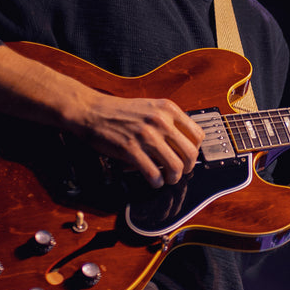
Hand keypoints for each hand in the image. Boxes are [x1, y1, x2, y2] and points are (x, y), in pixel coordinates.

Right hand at [75, 91, 204, 188]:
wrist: (92, 110)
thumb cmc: (120, 111)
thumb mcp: (151, 107)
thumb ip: (168, 121)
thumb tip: (183, 143)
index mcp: (168, 109)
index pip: (197, 135)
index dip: (195, 150)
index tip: (187, 156)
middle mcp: (161, 121)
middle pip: (190, 153)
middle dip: (187, 168)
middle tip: (179, 172)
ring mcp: (146, 136)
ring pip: (175, 166)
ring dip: (173, 178)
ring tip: (167, 179)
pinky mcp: (131, 149)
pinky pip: (153, 174)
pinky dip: (156, 182)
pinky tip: (153, 181)